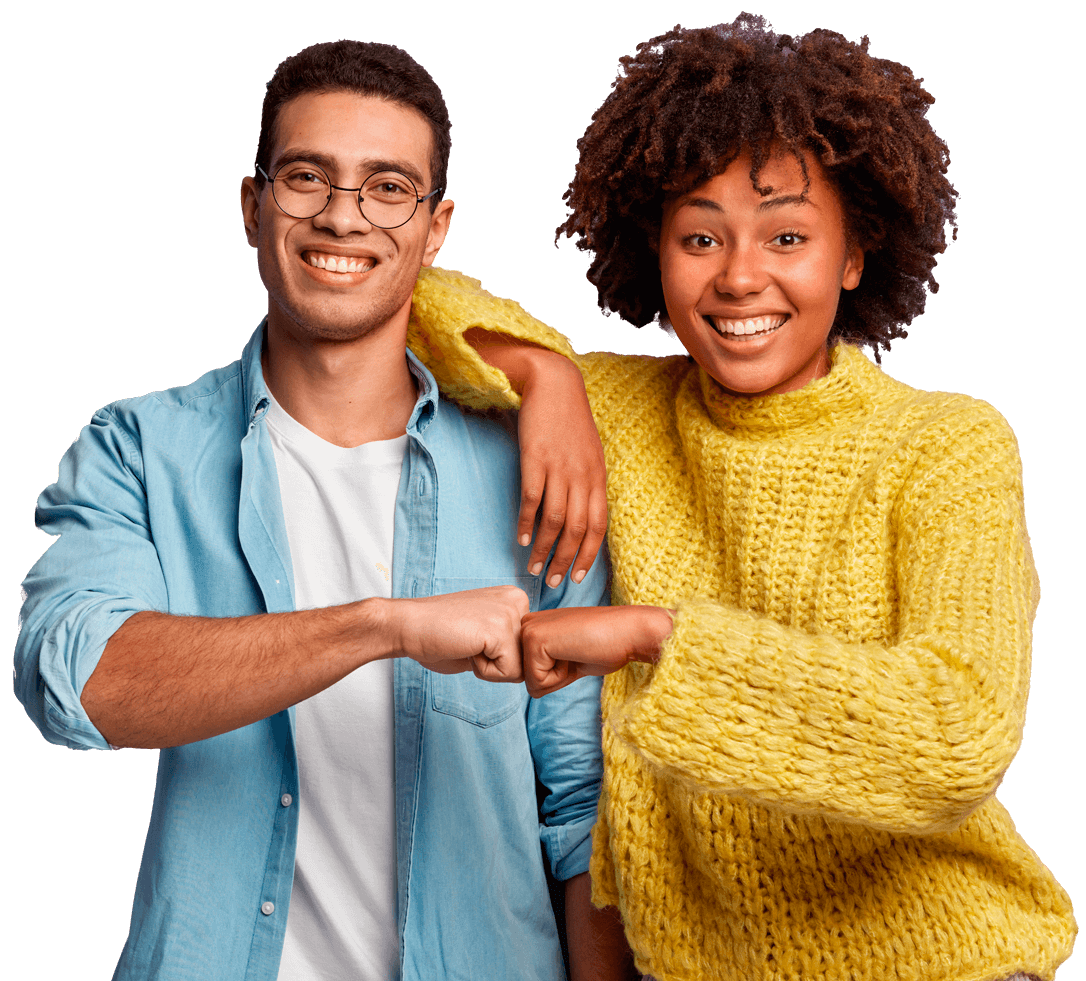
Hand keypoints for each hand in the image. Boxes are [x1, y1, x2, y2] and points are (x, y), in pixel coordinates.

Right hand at [391, 586, 529, 682]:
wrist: (407, 625)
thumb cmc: (439, 635)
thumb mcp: (485, 635)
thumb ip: (508, 644)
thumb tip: (531, 668)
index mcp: (515, 599)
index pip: (526, 648)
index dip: (498, 656)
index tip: (472, 638)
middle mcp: (517, 600)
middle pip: (527, 658)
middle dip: (497, 663)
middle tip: (468, 642)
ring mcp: (510, 613)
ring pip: (520, 668)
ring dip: (490, 668)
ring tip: (467, 645)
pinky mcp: (499, 630)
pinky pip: (508, 673)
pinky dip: (483, 672)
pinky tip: (465, 648)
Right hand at [517, 357, 608, 588]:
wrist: (554, 383)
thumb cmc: (569, 420)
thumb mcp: (589, 453)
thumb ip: (588, 483)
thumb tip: (582, 514)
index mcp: (598, 477)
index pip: (598, 526)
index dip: (589, 554)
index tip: (579, 576)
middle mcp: (582, 476)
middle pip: (577, 530)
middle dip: (566, 560)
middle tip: (554, 581)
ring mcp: (559, 469)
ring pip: (555, 521)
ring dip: (545, 549)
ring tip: (534, 566)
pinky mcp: (536, 460)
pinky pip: (532, 500)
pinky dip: (527, 524)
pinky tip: (522, 539)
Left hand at [520, 605, 673, 697]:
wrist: (628, 632)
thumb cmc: (605, 646)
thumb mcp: (569, 659)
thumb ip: (548, 669)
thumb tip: (533, 690)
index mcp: (535, 625)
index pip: (531, 673)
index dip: (558, 674)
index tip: (577, 653)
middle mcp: (526, 624)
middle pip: (528, 678)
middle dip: (555, 677)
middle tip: (578, 653)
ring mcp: (528, 630)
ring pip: (531, 682)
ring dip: (558, 678)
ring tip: (577, 652)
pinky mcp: (534, 640)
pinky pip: (537, 682)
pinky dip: (560, 678)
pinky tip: (576, 653)